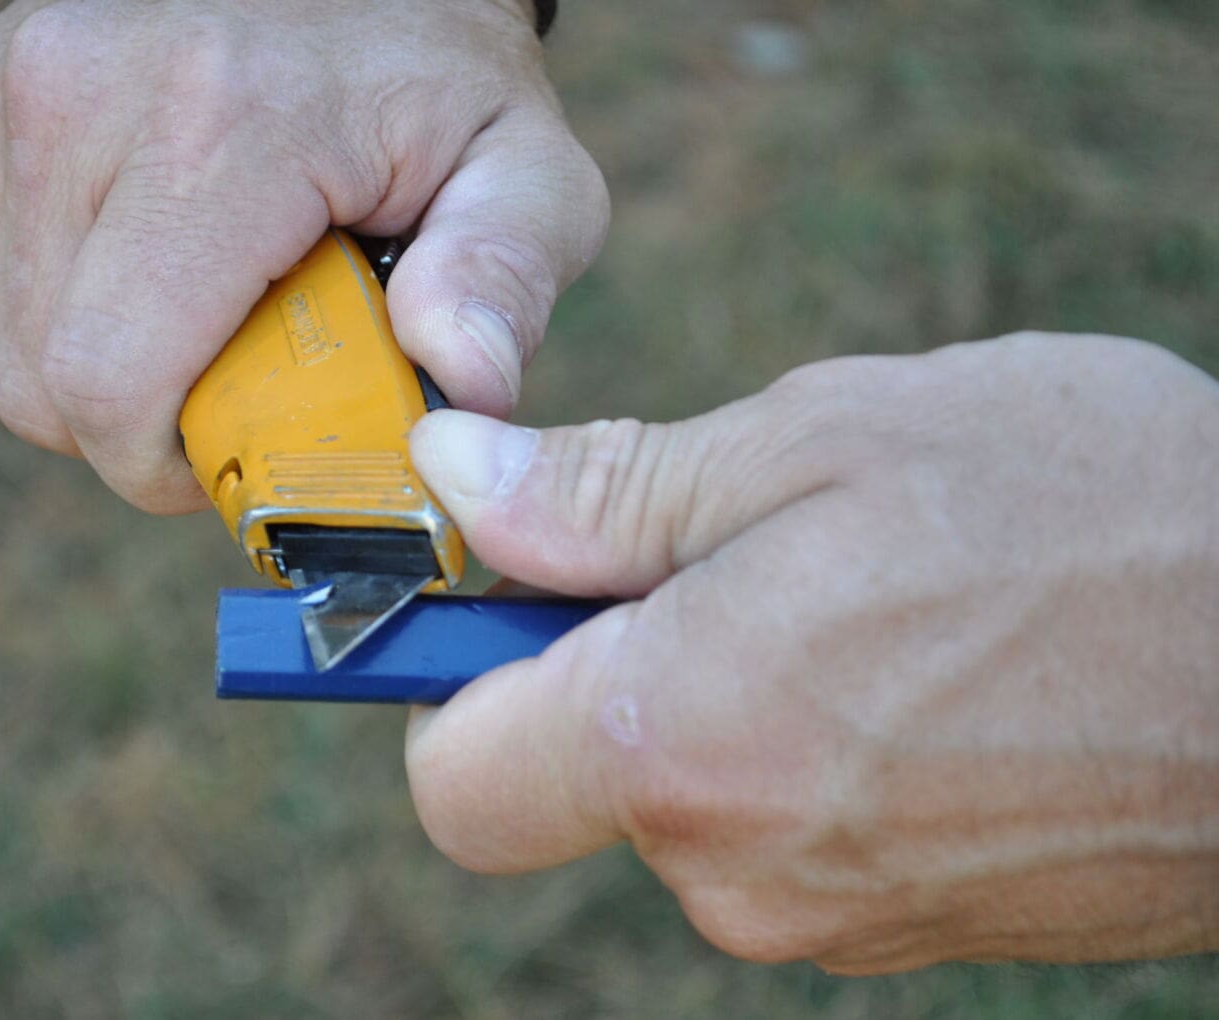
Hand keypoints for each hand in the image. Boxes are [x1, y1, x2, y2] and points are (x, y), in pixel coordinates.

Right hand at [0, 0, 607, 511]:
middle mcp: (75, 93)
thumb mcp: (521, 173)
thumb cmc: (438, 84)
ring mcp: (1, 96)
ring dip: (99, 374)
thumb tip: (468, 387)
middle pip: (44, 387)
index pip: (109, 381)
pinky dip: (55, 319)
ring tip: (202, 317)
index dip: (163, 467)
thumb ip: (504, 278)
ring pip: (0, 350)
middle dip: (141, 430)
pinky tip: (144, 272)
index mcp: (216, 122)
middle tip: (237, 389)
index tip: (237, 458)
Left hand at [405, 332, 1218, 972]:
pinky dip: (810, 751)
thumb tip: (455, 485)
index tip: (512, 592)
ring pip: (690, 803)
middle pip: (576, 782)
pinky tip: (922, 668)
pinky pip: (789, 836)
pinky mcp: (908, 934)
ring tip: (868, 601)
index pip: (456, 779)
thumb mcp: (820, 442)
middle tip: (739, 552)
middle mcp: (736, 868)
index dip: (456, 682)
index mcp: (681, 741)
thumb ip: (608, 490)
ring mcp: (830, 921)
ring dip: (729, 695)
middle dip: (614, 671)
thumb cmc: (1085, 515)